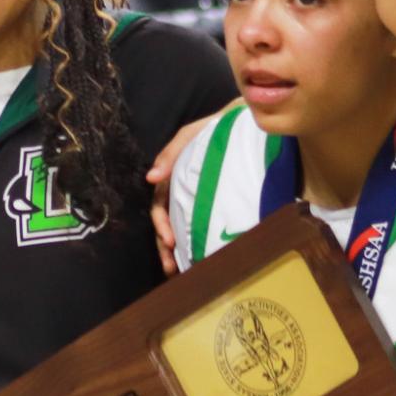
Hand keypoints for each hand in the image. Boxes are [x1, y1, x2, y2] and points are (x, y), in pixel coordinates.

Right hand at [147, 106, 228, 273]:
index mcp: (172, 180)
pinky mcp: (216, 203)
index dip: (162, 226)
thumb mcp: (189, 137)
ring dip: (181, 251)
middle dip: (167, 248)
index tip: (170, 242)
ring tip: (183, 270)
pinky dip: (201, 240)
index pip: (160, 209)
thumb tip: (151, 178)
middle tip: (172, 268)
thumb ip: (170, 155)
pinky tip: (206, 256)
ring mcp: (199, 199)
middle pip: (169, 225)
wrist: (244, 125)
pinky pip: (204, 224)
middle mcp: (183, 193)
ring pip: (184, 228)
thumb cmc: (214, 129)